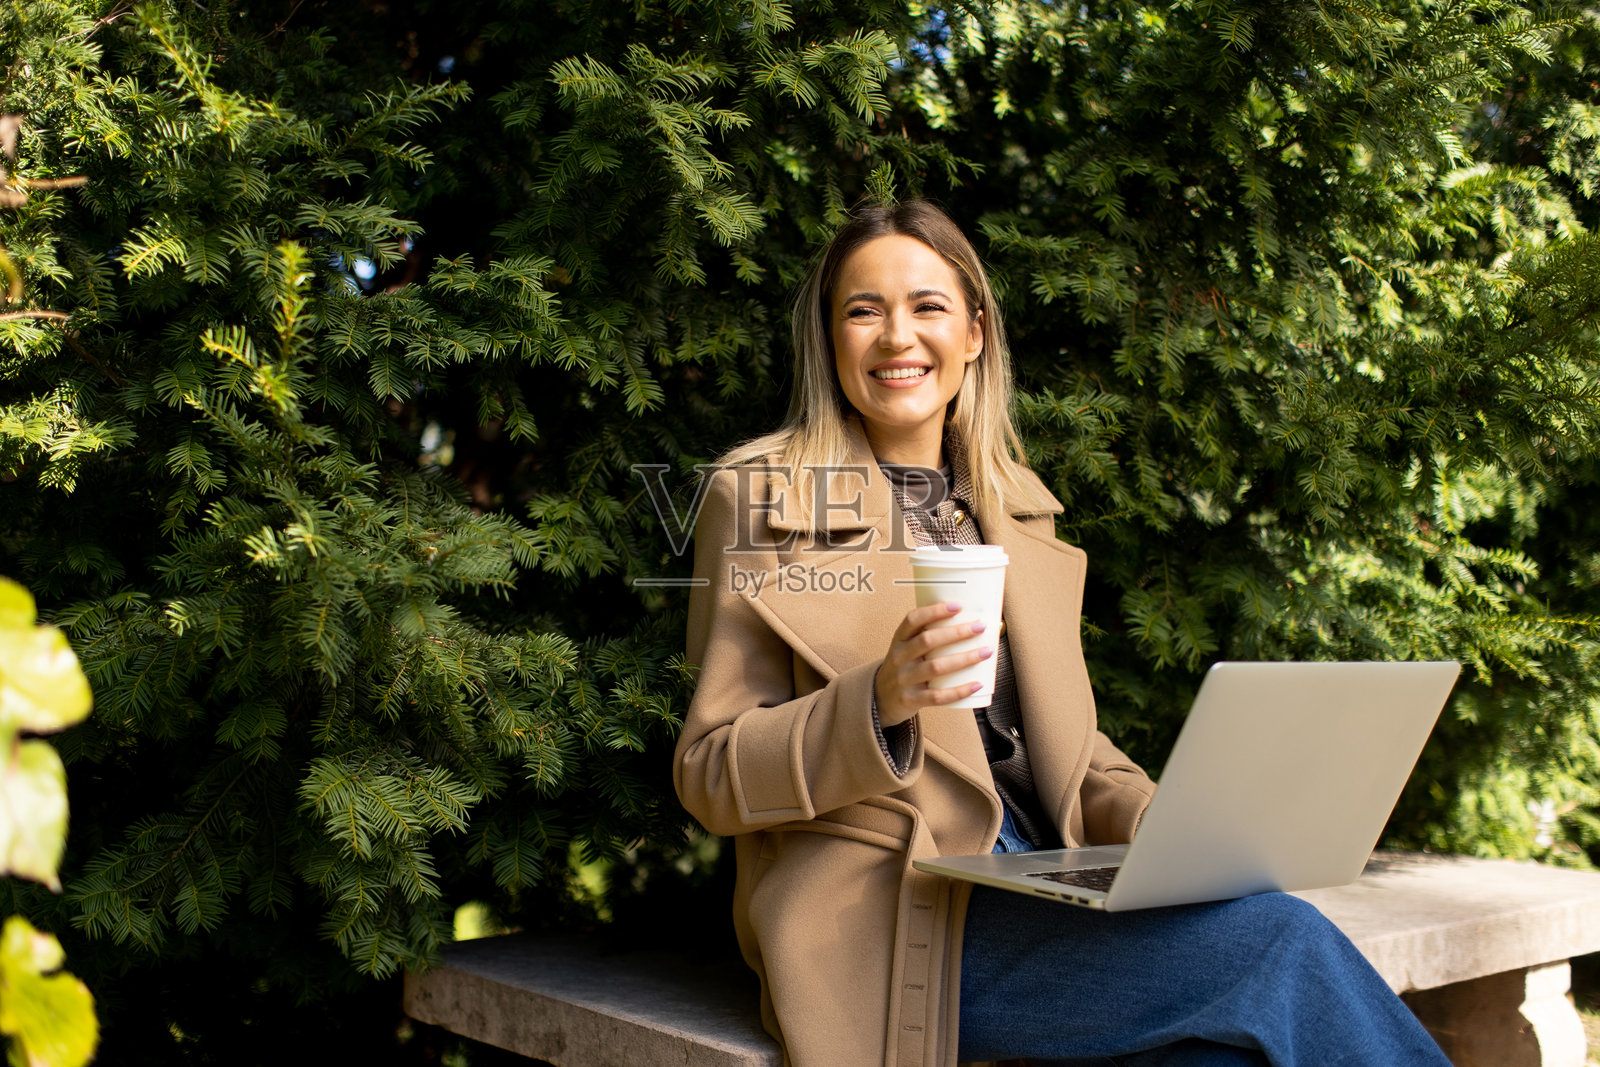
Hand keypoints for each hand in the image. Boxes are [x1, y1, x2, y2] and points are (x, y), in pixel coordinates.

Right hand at [874, 601, 990, 727]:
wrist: (879, 699)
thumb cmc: (903, 668)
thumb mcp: (906, 648)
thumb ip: (927, 636)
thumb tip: (968, 623)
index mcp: (899, 640)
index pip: (913, 620)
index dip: (935, 611)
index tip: (958, 606)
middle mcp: (899, 657)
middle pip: (928, 640)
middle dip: (956, 632)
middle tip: (980, 627)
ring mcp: (904, 679)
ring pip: (936, 667)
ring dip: (964, 658)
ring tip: (985, 652)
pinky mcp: (911, 700)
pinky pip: (938, 696)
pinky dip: (959, 690)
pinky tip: (977, 684)